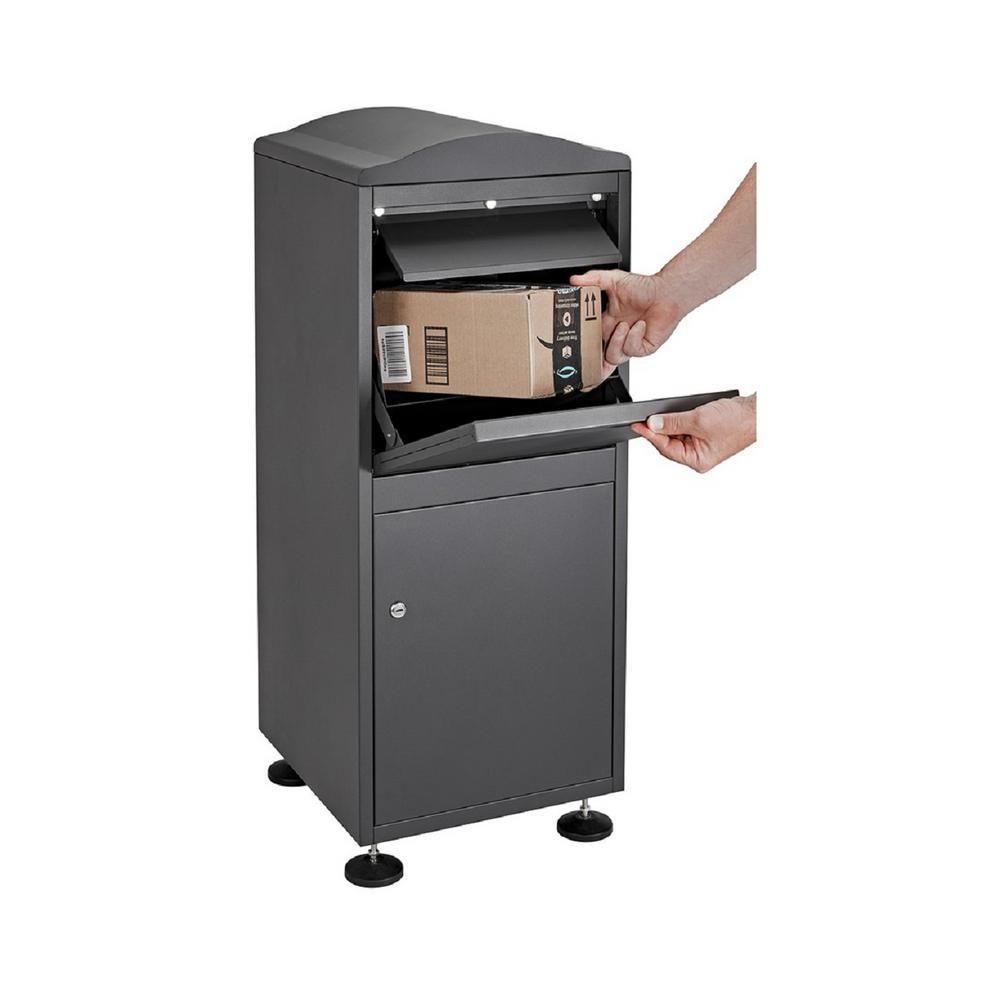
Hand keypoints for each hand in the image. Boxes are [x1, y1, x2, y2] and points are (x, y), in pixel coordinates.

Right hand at [570, 269, 683, 370]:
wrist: (667, 292)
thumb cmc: (645, 287)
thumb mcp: (614, 280)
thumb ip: (593, 279)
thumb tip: (575, 280)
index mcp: (608, 322)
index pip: (590, 338)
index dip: (583, 343)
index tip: (577, 342)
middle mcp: (617, 335)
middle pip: (599, 354)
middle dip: (594, 357)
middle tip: (592, 348)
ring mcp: (629, 342)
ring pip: (613, 356)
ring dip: (616, 341)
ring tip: (624, 325)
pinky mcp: (642, 348)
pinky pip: (631, 350)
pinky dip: (633, 337)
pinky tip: (640, 325)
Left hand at [631, 394, 755, 472]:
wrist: (757, 412)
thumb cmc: (737, 422)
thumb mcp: (698, 420)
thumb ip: (673, 422)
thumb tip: (654, 424)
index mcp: (697, 461)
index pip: (665, 449)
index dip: (650, 436)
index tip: (637, 425)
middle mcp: (699, 456)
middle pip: (669, 442)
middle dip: (660, 429)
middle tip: (648, 416)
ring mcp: (702, 445)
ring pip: (677, 434)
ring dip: (671, 422)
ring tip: (668, 413)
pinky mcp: (706, 433)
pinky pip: (686, 427)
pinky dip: (681, 419)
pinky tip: (681, 412)